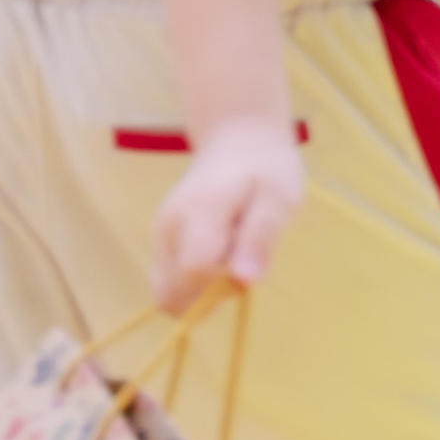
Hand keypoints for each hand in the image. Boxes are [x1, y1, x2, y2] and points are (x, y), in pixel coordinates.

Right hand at [152, 115, 300, 312]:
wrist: (236, 142)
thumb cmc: (266, 170)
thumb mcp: (280, 198)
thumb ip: (260, 238)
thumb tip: (244, 281)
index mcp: (200, 213)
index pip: (194, 273)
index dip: (223, 286)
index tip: (249, 267)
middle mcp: (169, 227)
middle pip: (173, 292)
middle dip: (210, 297)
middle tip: (243, 263)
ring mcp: (159, 235)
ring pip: (169, 292)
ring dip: (204, 291)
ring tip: (234, 254)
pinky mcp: (160, 241)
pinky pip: (171, 281)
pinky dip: (197, 282)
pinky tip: (222, 254)